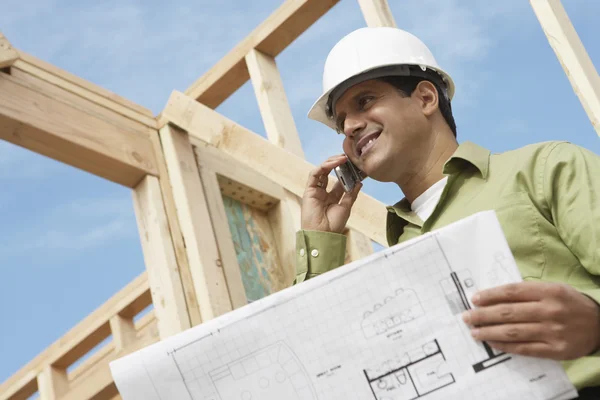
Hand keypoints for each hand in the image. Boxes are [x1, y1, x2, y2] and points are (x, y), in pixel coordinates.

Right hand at [301, 155, 362, 232]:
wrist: (323, 234)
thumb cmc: (333, 225)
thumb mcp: (346, 207)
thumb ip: (351, 194)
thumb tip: (359, 182)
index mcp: (332, 198)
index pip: (339, 180)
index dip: (346, 172)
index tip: (356, 166)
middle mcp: (323, 192)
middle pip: (330, 173)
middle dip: (339, 164)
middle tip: (349, 158)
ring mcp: (315, 190)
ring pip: (322, 170)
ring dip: (332, 162)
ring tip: (343, 158)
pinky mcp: (309, 190)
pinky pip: (314, 174)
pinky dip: (324, 166)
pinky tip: (335, 163)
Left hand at [463, 281, 599, 360]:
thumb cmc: (569, 304)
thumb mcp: (553, 289)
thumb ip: (527, 292)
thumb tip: (494, 297)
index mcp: (549, 292)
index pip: (512, 292)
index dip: (490, 295)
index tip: (474, 299)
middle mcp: (550, 311)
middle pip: (509, 312)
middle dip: (483, 315)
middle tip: (467, 317)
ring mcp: (553, 331)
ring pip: (513, 331)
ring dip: (489, 332)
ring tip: (474, 332)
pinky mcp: (555, 350)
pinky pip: (524, 348)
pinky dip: (505, 346)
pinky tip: (492, 343)